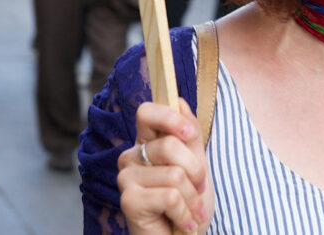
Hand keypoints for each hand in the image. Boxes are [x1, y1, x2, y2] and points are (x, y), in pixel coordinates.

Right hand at [117, 99, 213, 233]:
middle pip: (169, 144)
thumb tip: (179, 100)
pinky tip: (184, 223)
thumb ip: (189, 135)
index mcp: (147, 144)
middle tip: (197, 188)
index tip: (188, 134)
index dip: (169, 117)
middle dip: (196, 170)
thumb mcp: (197, 164)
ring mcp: (126, 179)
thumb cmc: (188, 203)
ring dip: (193, 197)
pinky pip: (171, 197)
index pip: (147, 112)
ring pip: (175, 174)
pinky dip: (186, 213)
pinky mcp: (128, 201)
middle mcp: (131, 158)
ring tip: (190, 210)